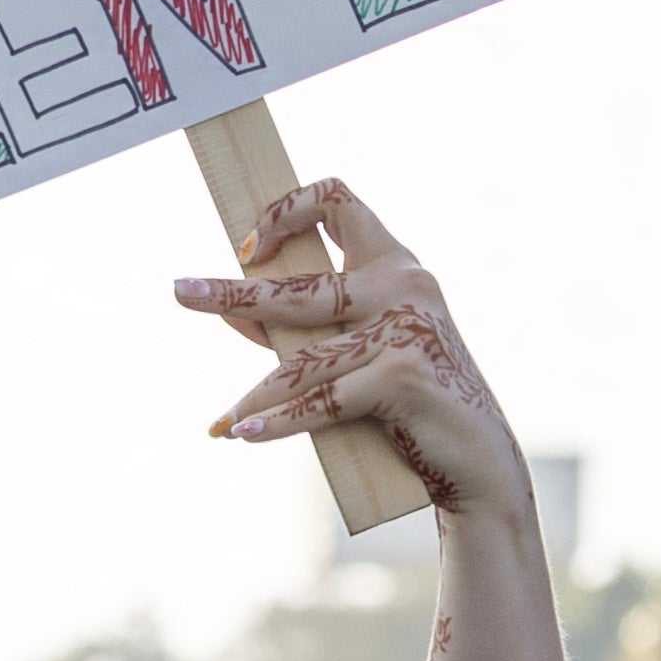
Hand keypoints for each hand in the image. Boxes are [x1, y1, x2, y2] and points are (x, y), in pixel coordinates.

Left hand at [177, 179, 529, 522]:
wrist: (478, 460)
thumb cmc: (415, 402)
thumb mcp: (362, 352)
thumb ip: (307, 328)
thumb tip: (232, 314)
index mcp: (396, 264)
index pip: (337, 200)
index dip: (285, 212)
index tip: (249, 250)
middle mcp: (404, 285)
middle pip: (301, 285)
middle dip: (235, 293)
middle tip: (182, 292)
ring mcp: (405, 328)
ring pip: (304, 360)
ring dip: (255, 394)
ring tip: (223, 419)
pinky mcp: (402, 375)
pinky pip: (322, 401)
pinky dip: (279, 423)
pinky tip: (244, 434)